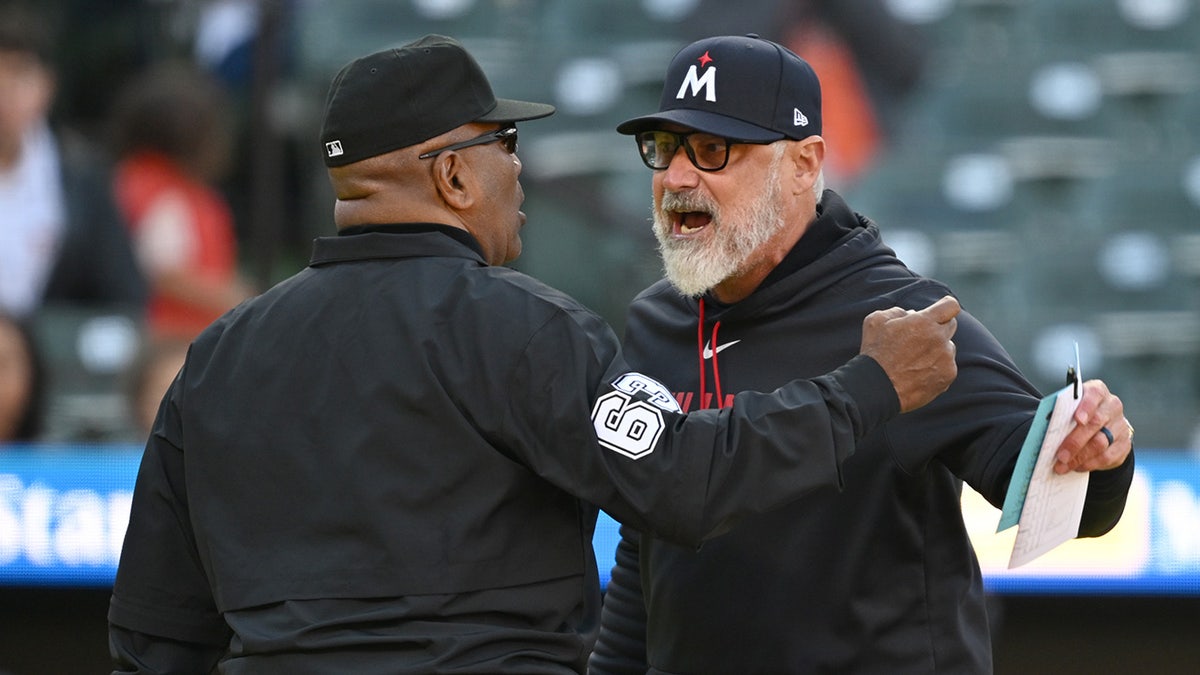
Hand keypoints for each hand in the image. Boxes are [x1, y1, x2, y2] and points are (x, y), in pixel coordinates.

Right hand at [861, 295, 959, 412]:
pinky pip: (948, 366)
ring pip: (948, 347)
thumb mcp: (876, 321)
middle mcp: (940, 339)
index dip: (946, 305)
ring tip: (914, 361)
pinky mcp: (948, 376)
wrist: (877, 388)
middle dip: (937, 327)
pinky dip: (937, 368)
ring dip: (936, 349)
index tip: (942, 309)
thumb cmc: (875, 354)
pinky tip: (918, 373)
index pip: (950, 306)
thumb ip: (898, 311)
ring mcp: (946, 359)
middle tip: (919, 337)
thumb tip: (912, 314)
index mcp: (924, 322)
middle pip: (951, 325)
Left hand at [1053, 379, 1132, 473]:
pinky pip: (1107, 457)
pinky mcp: (1124, 444)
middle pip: (1096, 423)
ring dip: (1080, 457)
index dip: (1086, 407)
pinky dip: (1090, 463)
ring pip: (1101, 443)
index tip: (1077, 419)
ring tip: (1063, 465)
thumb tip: (1046, 429)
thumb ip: (1062, 414)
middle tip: (1060, 456)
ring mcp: (1120, 426)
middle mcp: (1112, 406)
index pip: (1094, 394)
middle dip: (1075, 441)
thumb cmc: (1078, 413)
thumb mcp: (1070, 408)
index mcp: (1097, 392)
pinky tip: (1076, 466)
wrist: (1102, 425)